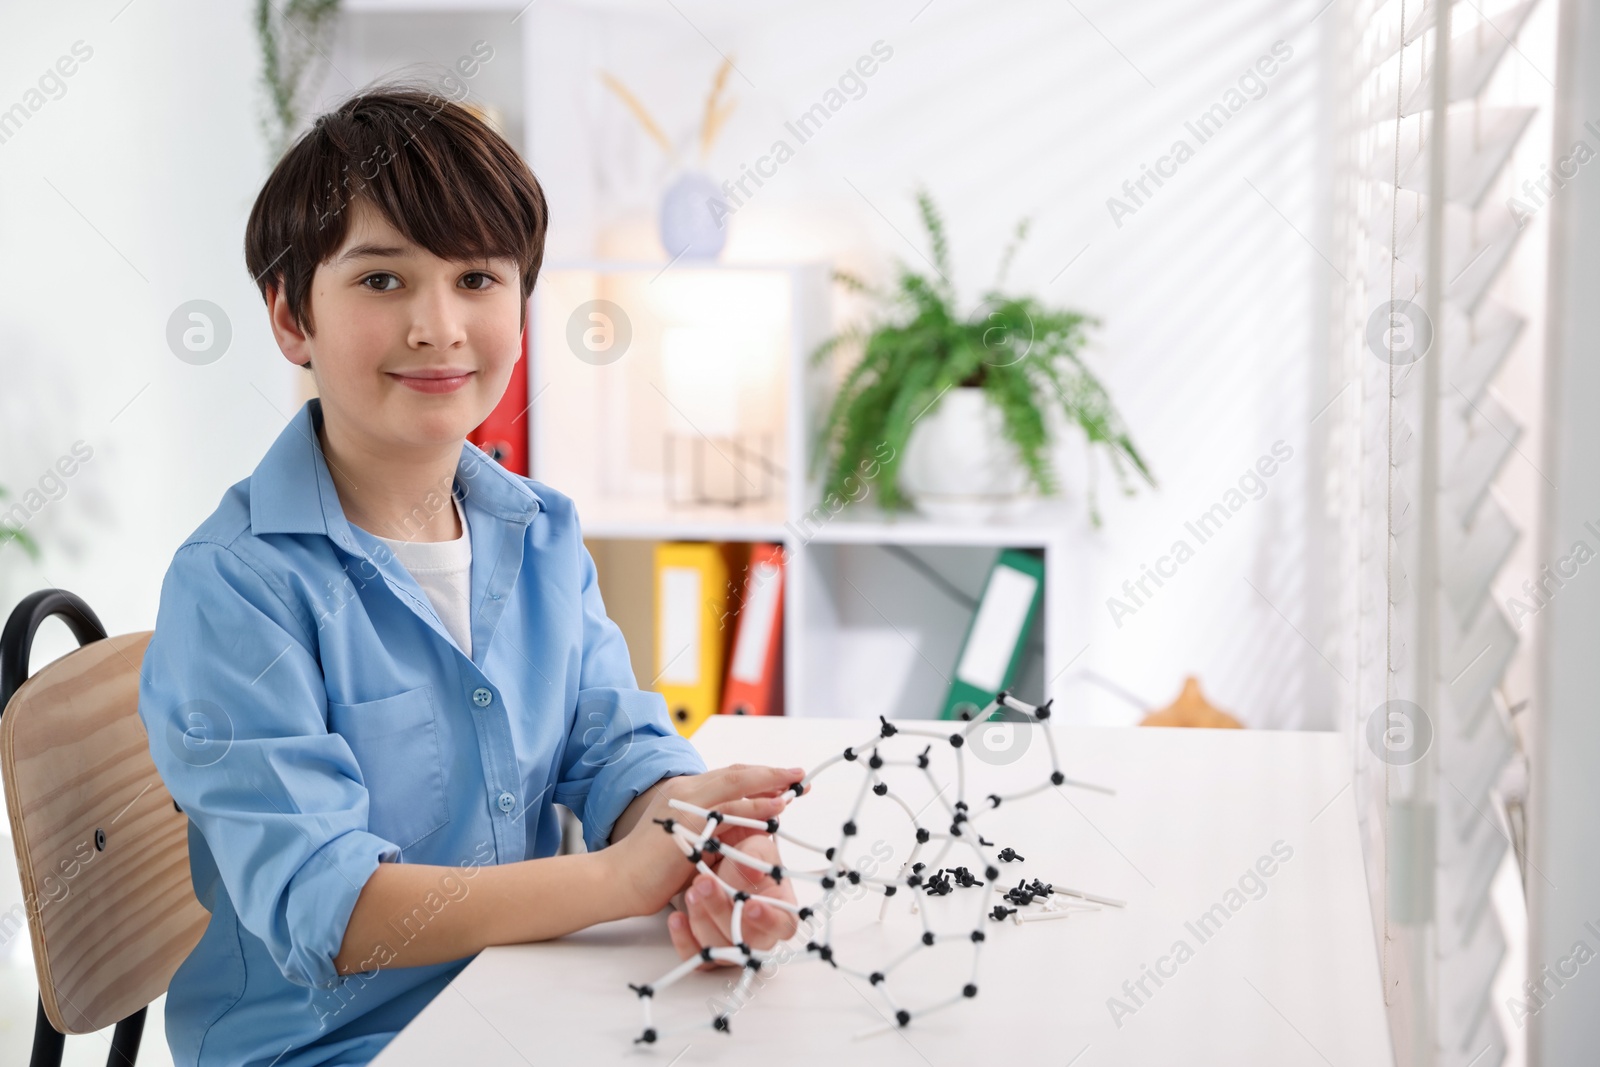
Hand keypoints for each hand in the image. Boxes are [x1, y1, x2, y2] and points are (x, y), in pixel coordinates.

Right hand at [605, 764, 808, 917]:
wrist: (617, 880)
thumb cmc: (652, 865)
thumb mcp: (691, 839)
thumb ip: (716, 827)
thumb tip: (752, 826)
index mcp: (685, 790)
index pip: (730, 776)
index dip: (761, 776)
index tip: (788, 779)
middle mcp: (685, 790)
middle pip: (737, 773)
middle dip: (772, 774)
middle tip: (800, 776)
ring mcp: (686, 803)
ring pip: (735, 785)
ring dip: (769, 785)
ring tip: (795, 786)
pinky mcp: (687, 823)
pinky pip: (727, 811)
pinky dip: (754, 807)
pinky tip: (775, 810)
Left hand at [667, 827, 798, 969]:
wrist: (708, 861)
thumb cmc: (739, 856)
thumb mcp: (752, 845)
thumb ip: (756, 854)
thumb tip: (753, 871)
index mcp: (778, 906)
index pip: (784, 924)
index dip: (769, 920)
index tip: (750, 905)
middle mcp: (757, 930)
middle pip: (746, 939)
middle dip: (721, 911)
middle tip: (704, 883)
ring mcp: (731, 940)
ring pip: (720, 948)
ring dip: (702, 919)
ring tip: (691, 891)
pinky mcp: (706, 946)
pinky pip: (697, 956)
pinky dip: (684, 939)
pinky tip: (676, 918)